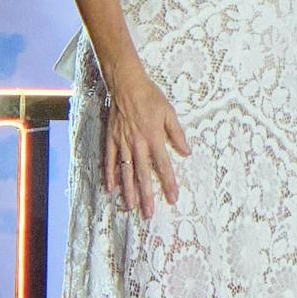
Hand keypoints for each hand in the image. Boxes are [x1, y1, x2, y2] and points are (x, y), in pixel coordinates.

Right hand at [101, 69, 189, 215]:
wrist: (126, 84)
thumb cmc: (150, 97)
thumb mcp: (169, 113)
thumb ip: (177, 134)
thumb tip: (187, 152)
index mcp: (153, 138)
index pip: (163, 166)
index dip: (168, 183)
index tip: (172, 198)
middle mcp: (137, 144)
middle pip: (143, 174)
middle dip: (146, 195)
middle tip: (149, 214)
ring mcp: (122, 143)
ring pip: (125, 172)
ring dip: (128, 191)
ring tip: (130, 207)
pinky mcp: (111, 139)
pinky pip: (110, 161)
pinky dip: (109, 175)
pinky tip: (110, 188)